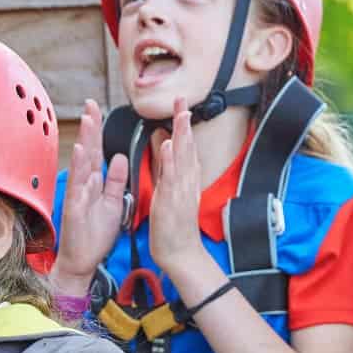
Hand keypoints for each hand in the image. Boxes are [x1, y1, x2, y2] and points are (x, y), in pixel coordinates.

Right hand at [49, 100, 125, 296]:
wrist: (83, 261)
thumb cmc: (95, 234)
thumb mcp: (112, 203)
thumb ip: (116, 181)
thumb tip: (119, 157)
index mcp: (95, 183)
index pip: (97, 152)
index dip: (98, 131)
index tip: (98, 109)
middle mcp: (84, 185)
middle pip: (88, 151)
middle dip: (90, 127)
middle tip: (91, 103)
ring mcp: (77, 195)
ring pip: (82, 163)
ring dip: (85, 141)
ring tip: (88, 119)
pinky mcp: (74, 208)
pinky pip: (77, 185)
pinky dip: (78, 168)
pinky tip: (79, 151)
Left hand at [146, 99, 207, 273]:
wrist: (180, 254)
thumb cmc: (174, 226)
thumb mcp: (171, 192)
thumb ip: (169, 170)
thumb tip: (165, 147)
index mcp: (185, 179)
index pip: (186, 147)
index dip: (184, 126)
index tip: (182, 105)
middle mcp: (186, 181)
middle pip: (187, 146)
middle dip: (185, 122)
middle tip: (183, 98)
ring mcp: (181, 190)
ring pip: (182, 157)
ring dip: (181, 134)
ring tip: (181, 113)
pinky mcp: (171, 201)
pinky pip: (171, 177)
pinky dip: (170, 159)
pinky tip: (168, 144)